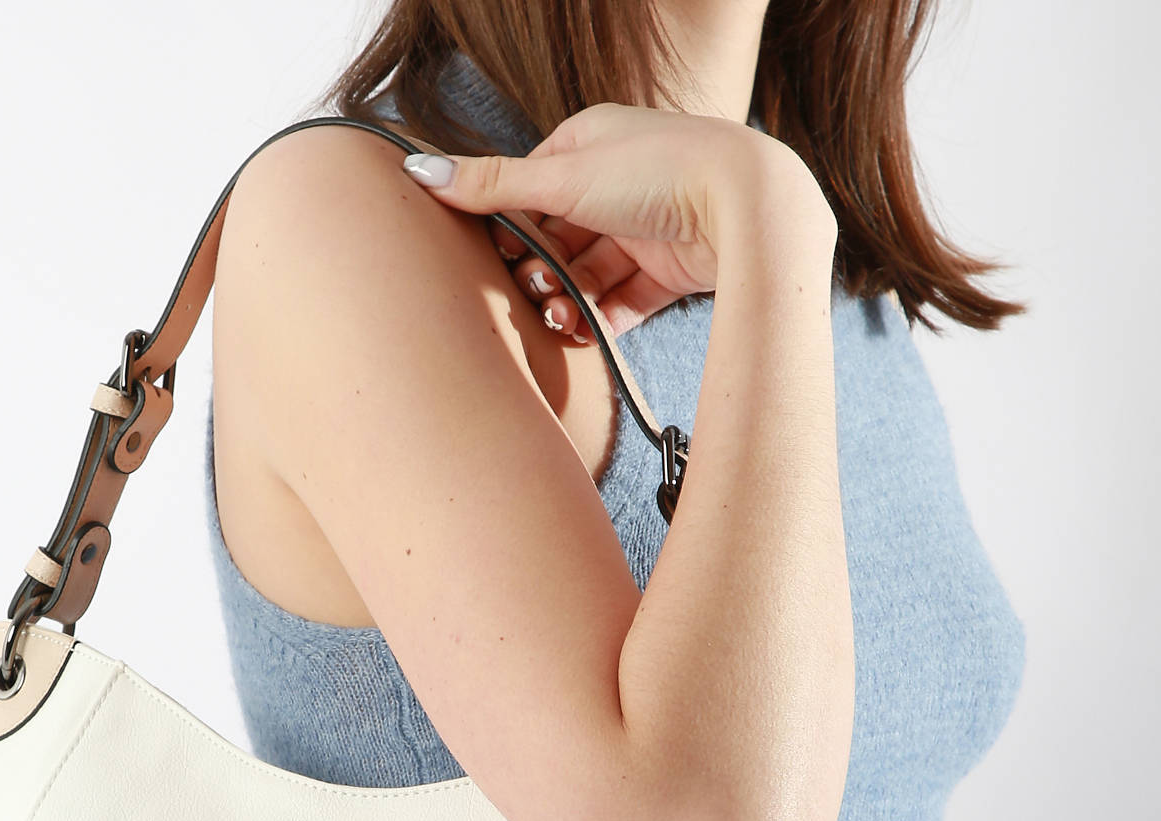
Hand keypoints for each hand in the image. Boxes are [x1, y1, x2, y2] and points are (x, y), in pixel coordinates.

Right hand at [402, 103, 835, 345]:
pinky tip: (584, 336)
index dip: (511, 229)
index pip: (532, 190)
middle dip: (540, 273)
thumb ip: (490, 186)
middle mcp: (618, 182)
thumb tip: (418, 170)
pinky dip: (601, 320)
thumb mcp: (562, 178)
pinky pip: (622, 301)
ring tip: (558, 322)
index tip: (498, 259)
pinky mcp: (670, 270)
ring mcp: (645, 227)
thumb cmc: (659, 172)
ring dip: (568, 302)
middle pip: (558, 239)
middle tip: (530, 295)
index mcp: (591, 144)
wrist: (744, 205)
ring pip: (589, 275)